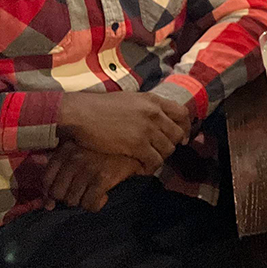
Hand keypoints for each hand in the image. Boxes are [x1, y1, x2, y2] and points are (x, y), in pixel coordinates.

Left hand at [40, 140, 142, 211]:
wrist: (137, 145)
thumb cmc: (108, 150)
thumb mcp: (82, 149)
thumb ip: (63, 167)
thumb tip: (48, 203)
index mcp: (65, 149)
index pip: (47, 179)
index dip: (51, 192)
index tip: (59, 197)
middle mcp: (74, 158)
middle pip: (58, 193)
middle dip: (69, 197)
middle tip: (82, 193)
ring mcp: (88, 168)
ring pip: (73, 201)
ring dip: (83, 201)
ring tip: (93, 192)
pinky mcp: (103, 177)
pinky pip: (90, 204)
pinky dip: (96, 204)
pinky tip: (104, 196)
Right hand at [57, 92, 190, 172]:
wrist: (81, 114)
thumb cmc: (99, 107)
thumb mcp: (128, 99)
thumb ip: (144, 107)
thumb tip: (153, 115)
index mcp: (152, 100)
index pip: (182, 112)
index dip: (185, 127)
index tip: (183, 137)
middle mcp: (154, 113)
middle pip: (178, 133)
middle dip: (172, 145)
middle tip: (162, 152)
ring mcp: (147, 129)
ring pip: (168, 149)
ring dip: (160, 157)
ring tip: (149, 161)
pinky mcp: (137, 144)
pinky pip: (155, 161)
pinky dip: (150, 167)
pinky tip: (141, 168)